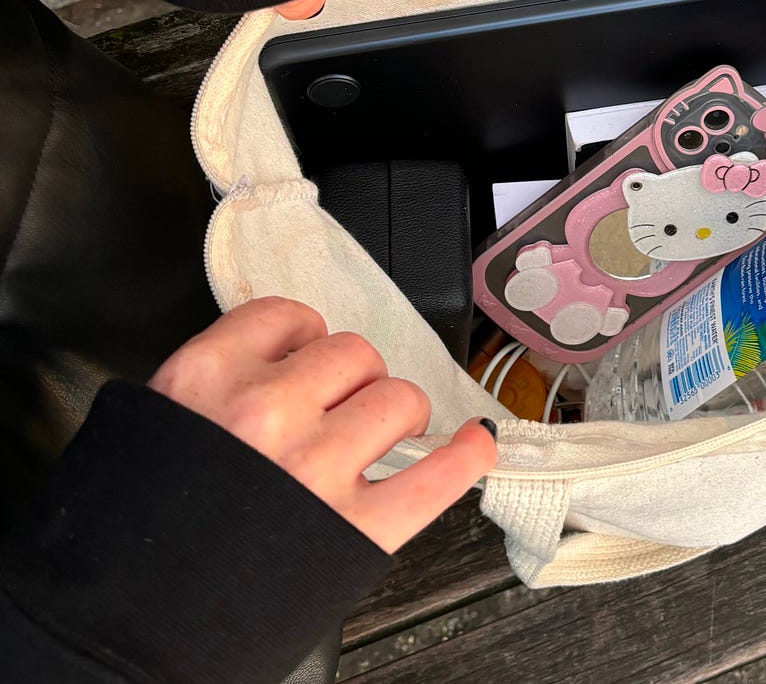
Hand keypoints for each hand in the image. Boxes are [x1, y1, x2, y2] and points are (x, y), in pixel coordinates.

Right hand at [148, 296, 494, 552]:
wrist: (114, 625)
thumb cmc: (125, 534)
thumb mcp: (151, 427)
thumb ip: (213, 386)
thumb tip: (273, 364)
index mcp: (208, 377)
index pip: (289, 317)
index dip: (305, 338)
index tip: (307, 355)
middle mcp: (268, 410)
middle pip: (353, 354)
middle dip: (351, 379)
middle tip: (334, 408)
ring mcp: (318, 467)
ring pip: (399, 398)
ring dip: (396, 414)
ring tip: (377, 435)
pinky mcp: (356, 527)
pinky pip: (437, 477)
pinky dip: (466, 459)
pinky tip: (473, 445)